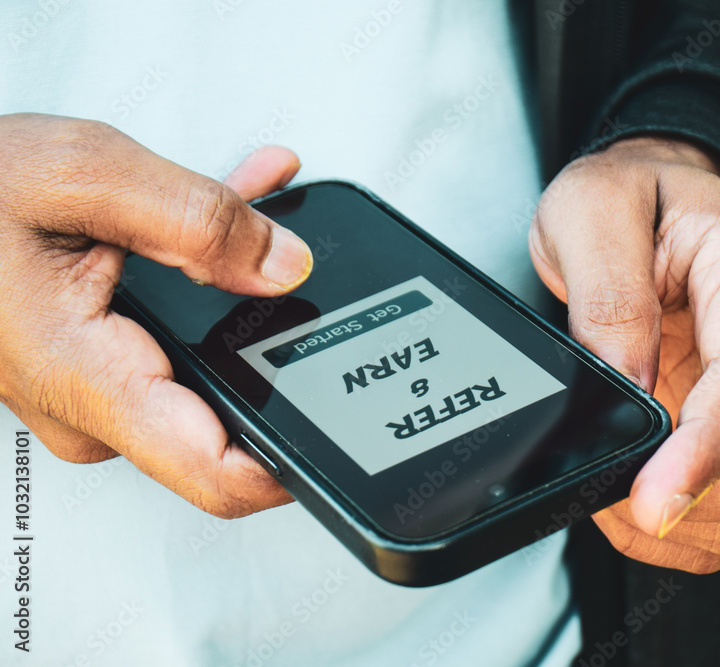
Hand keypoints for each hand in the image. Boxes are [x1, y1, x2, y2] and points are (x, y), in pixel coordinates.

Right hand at [0, 113, 312, 517]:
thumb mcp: (87, 177)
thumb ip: (199, 221)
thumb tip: (286, 266)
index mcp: (85, 377)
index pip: (215, 474)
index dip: (292, 465)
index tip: (343, 429)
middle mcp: (89, 406)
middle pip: (224, 416)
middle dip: (274, 340)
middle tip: (304, 271)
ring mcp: (90, 393)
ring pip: (201, 366)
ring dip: (240, 293)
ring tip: (264, 216)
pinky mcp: (91, 368)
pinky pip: (169, 344)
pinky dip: (203, 283)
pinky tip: (230, 224)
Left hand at [530, 136, 719, 572]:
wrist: (648, 198)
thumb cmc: (626, 196)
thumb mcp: (590, 210)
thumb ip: (609, 293)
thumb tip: (629, 386)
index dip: (708, 450)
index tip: (652, 500)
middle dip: (712, 499)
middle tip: (631, 504)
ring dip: (695, 518)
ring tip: (618, 496)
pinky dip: (690, 525)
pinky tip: (638, 502)